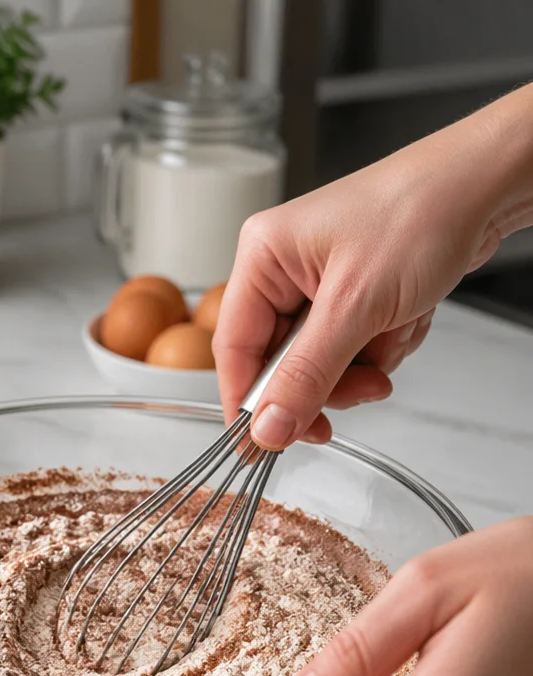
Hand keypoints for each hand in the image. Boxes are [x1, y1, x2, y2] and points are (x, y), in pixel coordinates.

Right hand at [213, 84, 532, 448]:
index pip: (234, 349)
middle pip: (281, 364)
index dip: (248, 402)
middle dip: (330, 380)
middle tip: (363, 388)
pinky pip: (353, 351)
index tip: (261, 446)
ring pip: (322, 364)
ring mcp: (319, 284)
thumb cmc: (421, 212)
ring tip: (395, 334)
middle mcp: (284, 270)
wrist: (486, 185)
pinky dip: (385, 346)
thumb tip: (268, 428)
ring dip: (365, 364)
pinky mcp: (353, 295)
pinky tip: (408, 317)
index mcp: (263, 257)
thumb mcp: (356, 306)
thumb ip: (306, 376)